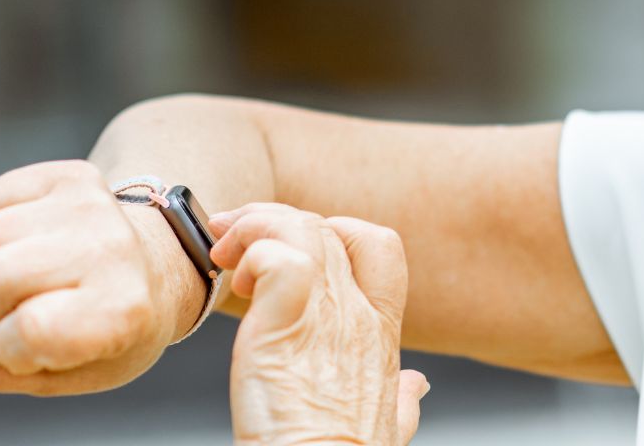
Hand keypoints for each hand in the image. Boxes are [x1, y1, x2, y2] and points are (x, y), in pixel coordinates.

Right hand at [0, 160, 199, 395]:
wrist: (154, 269)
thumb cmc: (100, 334)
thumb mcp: (56, 375)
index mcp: (124, 310)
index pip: (29, 331)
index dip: (14, 350)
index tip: (46, 348)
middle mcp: (114, 249)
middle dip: (1, 304)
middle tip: (44, 306)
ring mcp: (96, 205)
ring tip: (43, 274)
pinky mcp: (74, 174)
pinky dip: (0, 225)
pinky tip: (40, 240)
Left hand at [211, 203, 426, 444]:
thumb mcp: (390, 423)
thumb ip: (405, 399)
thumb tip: (416, 386)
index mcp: (380, 331)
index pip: (377, 243)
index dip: (334, 229)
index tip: (294, 250)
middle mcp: (358, 314)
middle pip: (325, 225)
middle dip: (273, 220)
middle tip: (235, 241)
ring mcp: (326, 314)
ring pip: (301, 226)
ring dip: (255, 227)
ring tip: (227, 255)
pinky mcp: (285, 322)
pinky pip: (276, 254)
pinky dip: (251, 253)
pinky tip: (235, 282)